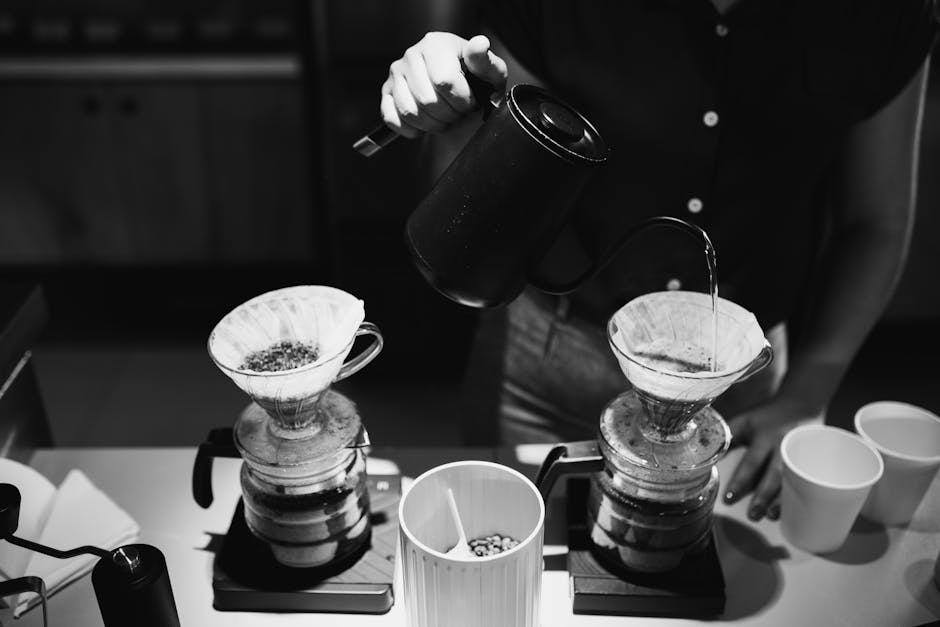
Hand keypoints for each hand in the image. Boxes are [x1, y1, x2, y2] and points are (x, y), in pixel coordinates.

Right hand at [380, 32, 507, 138]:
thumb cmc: (476, 80)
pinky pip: (392, 118)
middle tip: (458, 112)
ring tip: (444, 118)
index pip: (445, 81)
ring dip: (432, 124)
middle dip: (448, 115)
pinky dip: (411, 129)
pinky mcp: (386, 92)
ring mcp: (396, 74)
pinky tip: (426, 123)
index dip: (462, 100)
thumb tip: (480, 44)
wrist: (459, 88)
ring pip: (410, 111)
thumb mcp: (490, 72)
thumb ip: (485, 61)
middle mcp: (412, 55)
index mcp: (436, 44)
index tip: (470, 102)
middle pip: (427, 99)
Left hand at [723, 395, 823, 520]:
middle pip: (775, 476)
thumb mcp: (745, 420)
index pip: (752, 462)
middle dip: (763, 497)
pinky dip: (800, 497)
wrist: (804, 401)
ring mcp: (802, 455)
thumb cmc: (768, 415)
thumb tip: (702, 451)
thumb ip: (726, 435)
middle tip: (752, 515)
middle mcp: (785, 447)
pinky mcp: (813, 460)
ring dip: (782, 501)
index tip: (729, 498)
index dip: (740, 481)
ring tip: (769, 516)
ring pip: (794, 482)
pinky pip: (808, 482)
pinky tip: (793, 509)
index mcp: (765, 436)